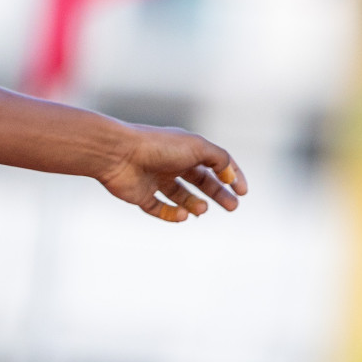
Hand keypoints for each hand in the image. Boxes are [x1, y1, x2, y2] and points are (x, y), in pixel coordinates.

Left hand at [97, 123, 248, 222]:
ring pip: (181, 197)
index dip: (231, 176)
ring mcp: (154, 179)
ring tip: (201, 209)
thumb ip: (219, 159)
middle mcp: (170, 162)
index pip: (214, 162)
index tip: (243, 191)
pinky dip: (173, 214)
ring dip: (196, 205)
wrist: (118, 153)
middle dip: (218, 194)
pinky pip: (160, 209)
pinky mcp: (140, 195)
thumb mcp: (197, 147)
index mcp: (185, 148)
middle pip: (200, 181)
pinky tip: (183, 214)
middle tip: (233, 207)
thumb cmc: (158, 146)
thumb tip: (230, 175)